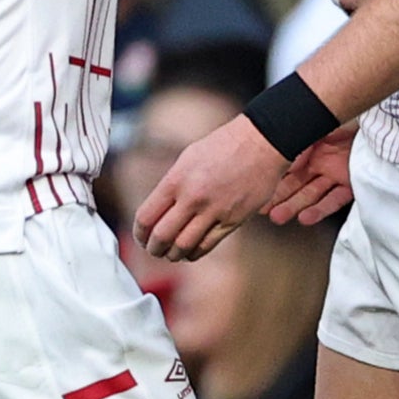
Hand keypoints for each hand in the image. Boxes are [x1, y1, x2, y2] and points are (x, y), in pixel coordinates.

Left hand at [134, 115, 286, 260]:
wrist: (259, 143)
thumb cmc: (223, 146)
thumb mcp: (188, 158)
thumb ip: (172, 184)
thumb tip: (160, 208)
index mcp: (176, 180)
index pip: (146, 217)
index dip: (139, 232)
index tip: (141, 236)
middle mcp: (192, 197)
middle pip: (162, 236)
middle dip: (154, 248)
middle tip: (154, 250)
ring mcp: (213, 211)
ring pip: (183, 246)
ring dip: (173, 255)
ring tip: (171, 254)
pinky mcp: (232, 221)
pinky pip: (207, 245)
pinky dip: (194, 253)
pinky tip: (191, 251)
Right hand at [267, 121, 355, 224]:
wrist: (378, 119)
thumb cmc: (349, 115)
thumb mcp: (319, 125)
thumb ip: (303, 144)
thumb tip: (288, 161)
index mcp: (310, 144)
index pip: (287, 165)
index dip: (273, 179)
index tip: (258, 191)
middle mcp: (320, 160)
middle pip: (296, 183)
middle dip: (278, 197)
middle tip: (262, 209)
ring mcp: (335, 172)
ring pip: (311, 194)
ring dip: (295, 206)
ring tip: (278, 216)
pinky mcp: (351, 182)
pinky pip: (335, 199)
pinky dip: (320, 210)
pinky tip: (306, 218)